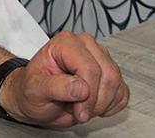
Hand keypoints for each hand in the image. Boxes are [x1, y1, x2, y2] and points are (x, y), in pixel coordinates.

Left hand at [0, 31, 128, 127]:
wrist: (36, 99)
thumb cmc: (32, 91)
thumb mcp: (35, 90)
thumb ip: (55, 86)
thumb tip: (80, 87)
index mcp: (65, 43)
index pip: (89, 68)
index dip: (88, 94)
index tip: (78, 111)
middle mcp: (85, 46)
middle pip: (108, 75)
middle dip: (95, 101)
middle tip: (78, 111)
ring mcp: (100, 59)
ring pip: (117, 84)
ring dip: (101, 104)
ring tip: (80, 106)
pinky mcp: (110, 75)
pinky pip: (122, 93)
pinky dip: (110, 106)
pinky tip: (91, 105)